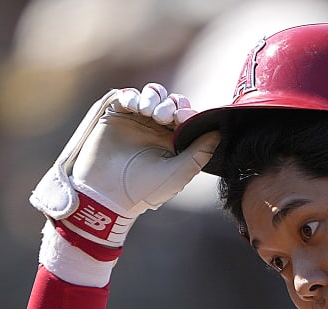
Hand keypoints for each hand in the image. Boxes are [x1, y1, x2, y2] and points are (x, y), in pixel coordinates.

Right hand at [31, 84, 219, 253]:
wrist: (107, 195)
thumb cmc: (145, 190)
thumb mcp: (179, 173)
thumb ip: (200, 152)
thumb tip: (220, 131)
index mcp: (174, 141)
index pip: (186, 116)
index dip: (187, 112)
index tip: (183, 117)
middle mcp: (156, 129)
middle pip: (170, 101)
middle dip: (169, 104)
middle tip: (162, 117)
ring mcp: (136, 120)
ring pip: (151, 94)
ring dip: (153, 97)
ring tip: (147, 111)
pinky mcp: (115, 115)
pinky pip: (127, 95)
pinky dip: (132, 96)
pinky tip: (133, 106)